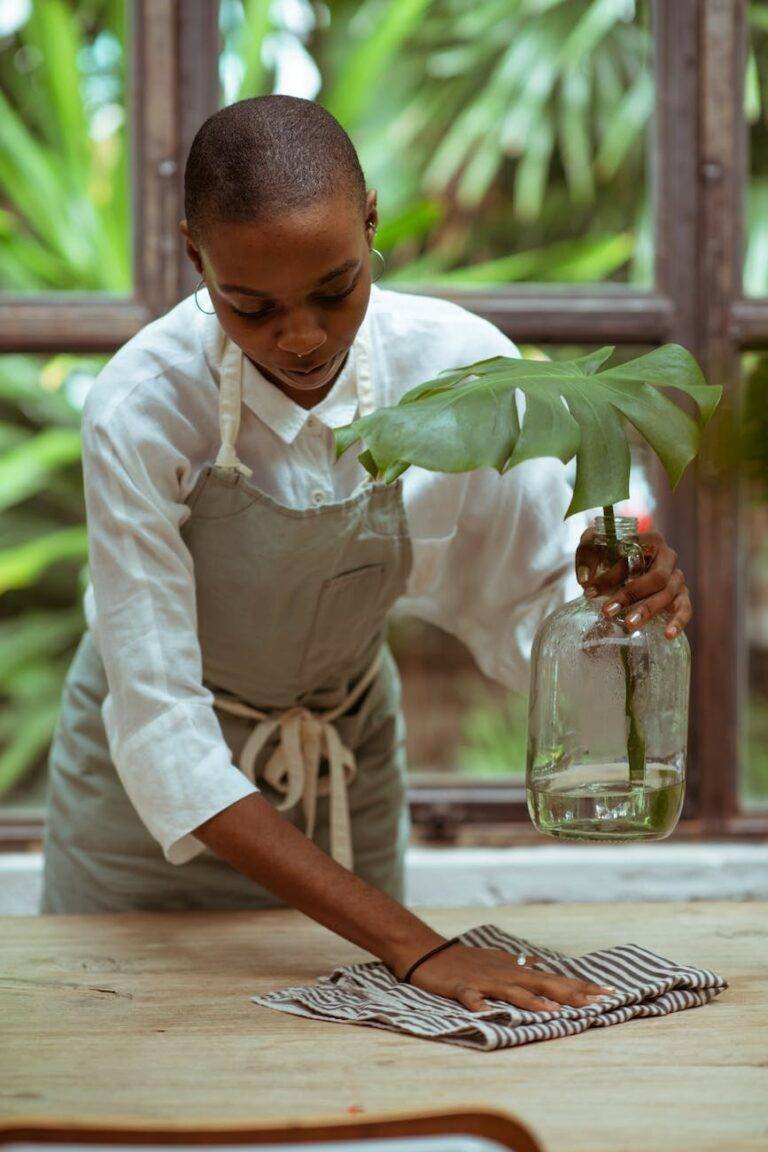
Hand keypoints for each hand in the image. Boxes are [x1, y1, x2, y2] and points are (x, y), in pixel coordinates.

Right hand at [399, 944, 614, 1013]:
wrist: (429, 951)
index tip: (609, 992)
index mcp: (515, 970)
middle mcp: (505, 974)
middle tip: (597, 1002)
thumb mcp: (498, 962)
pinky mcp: (461, 988)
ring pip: (511, 991)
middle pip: (542, 985)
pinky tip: (484, 1011)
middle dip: (570, 993)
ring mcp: (484, 981)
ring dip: (531, 1002)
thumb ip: (521, 966)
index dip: (581, 986)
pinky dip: (478, 1003)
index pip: (554, 979)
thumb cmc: (466, 961)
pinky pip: (471, 997)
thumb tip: (541, 965)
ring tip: (553, 1012)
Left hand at [575, 527, 691, 639]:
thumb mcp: (594, 544)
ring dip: (648, 611)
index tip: (590, 593)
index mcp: (651, 540)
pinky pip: (685, 609)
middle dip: (631, 596)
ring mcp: (677, 577)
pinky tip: (668, 635)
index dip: (612, 576)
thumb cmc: (609, 549)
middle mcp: (669, 557)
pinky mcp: (681, 595)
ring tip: (629, 626)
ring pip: (668, 595)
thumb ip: (587, 556)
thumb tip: (586, 582)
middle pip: (656, 578)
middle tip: (608, 612)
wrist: (623, 556)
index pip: (636, 558)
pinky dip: (678, 622)